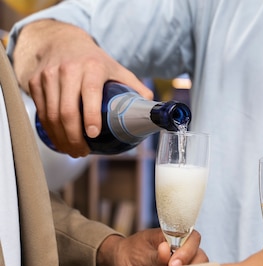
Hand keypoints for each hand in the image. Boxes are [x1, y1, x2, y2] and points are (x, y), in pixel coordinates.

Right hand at [12, 19, 152, 156]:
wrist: (63, 40)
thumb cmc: (95, 61)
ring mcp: (48, 76)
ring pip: (51, 114)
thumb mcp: (117, 69)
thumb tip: (151, 109)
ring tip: (72, 150)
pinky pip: (40, 111)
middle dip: (74, 137)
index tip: (93, 135)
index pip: (90, 93)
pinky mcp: (35, 82)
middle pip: (67, 111)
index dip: (90, 116)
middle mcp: (68, 70)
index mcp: (92, 67)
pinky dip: (49, 130)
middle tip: (82, 152)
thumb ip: (135, 87)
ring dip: (60, 138)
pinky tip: (58, 139)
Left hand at [97, 229, 207, 265]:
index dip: (187, 250)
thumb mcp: (139, 253)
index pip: (193, 238)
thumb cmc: (131, 253)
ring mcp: (186, 264)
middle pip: (201, 256)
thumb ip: (154, 254)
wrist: (122, 263)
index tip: (173, 263)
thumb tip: (166, 250)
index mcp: (176, 236)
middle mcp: (185, 249)